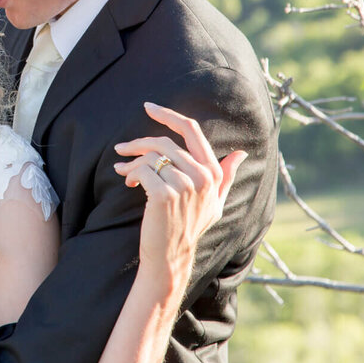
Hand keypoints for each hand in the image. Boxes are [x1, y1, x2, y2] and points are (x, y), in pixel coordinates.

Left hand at [112, 102, 246, 277]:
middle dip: (138, 143)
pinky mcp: (165, 194)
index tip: (148, 107)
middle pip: (164, 141)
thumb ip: (226, 175)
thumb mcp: (215, 202)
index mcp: (212, 173)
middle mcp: (202, 176)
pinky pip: (142, 170)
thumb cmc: (190, 227)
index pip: (192, 130)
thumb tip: (242, 153)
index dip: (168, 114)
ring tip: (123, 172)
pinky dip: (130, 175)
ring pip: (151, 157)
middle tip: (121, 149)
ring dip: (132, 163)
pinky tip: (129, 184)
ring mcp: (184, 185)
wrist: (171, 255)